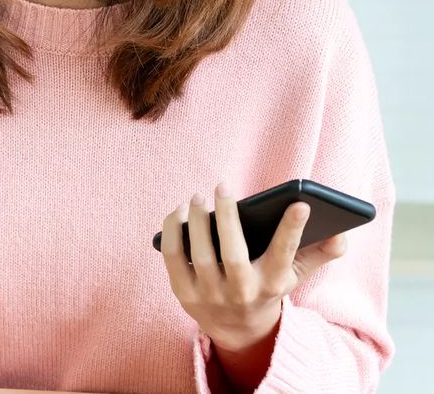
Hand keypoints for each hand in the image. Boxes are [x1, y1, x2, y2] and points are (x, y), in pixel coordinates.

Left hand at [160, 181, 348, 348]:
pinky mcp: (184, 292)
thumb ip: (319, 253)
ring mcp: (210, 294)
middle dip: (228, 217)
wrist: (238, 329)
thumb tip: (342, 234)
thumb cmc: (267, 288)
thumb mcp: (295, 275)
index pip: (284, 255)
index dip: (293, 230)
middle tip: (222, 186)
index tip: (300, 204)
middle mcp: (241, 291)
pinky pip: (173, 256)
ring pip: (199, 254)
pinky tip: (179, 212)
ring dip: (196, 221)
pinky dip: (172, 231)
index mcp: (272, 283)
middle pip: (232, 254)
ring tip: (199, 197)